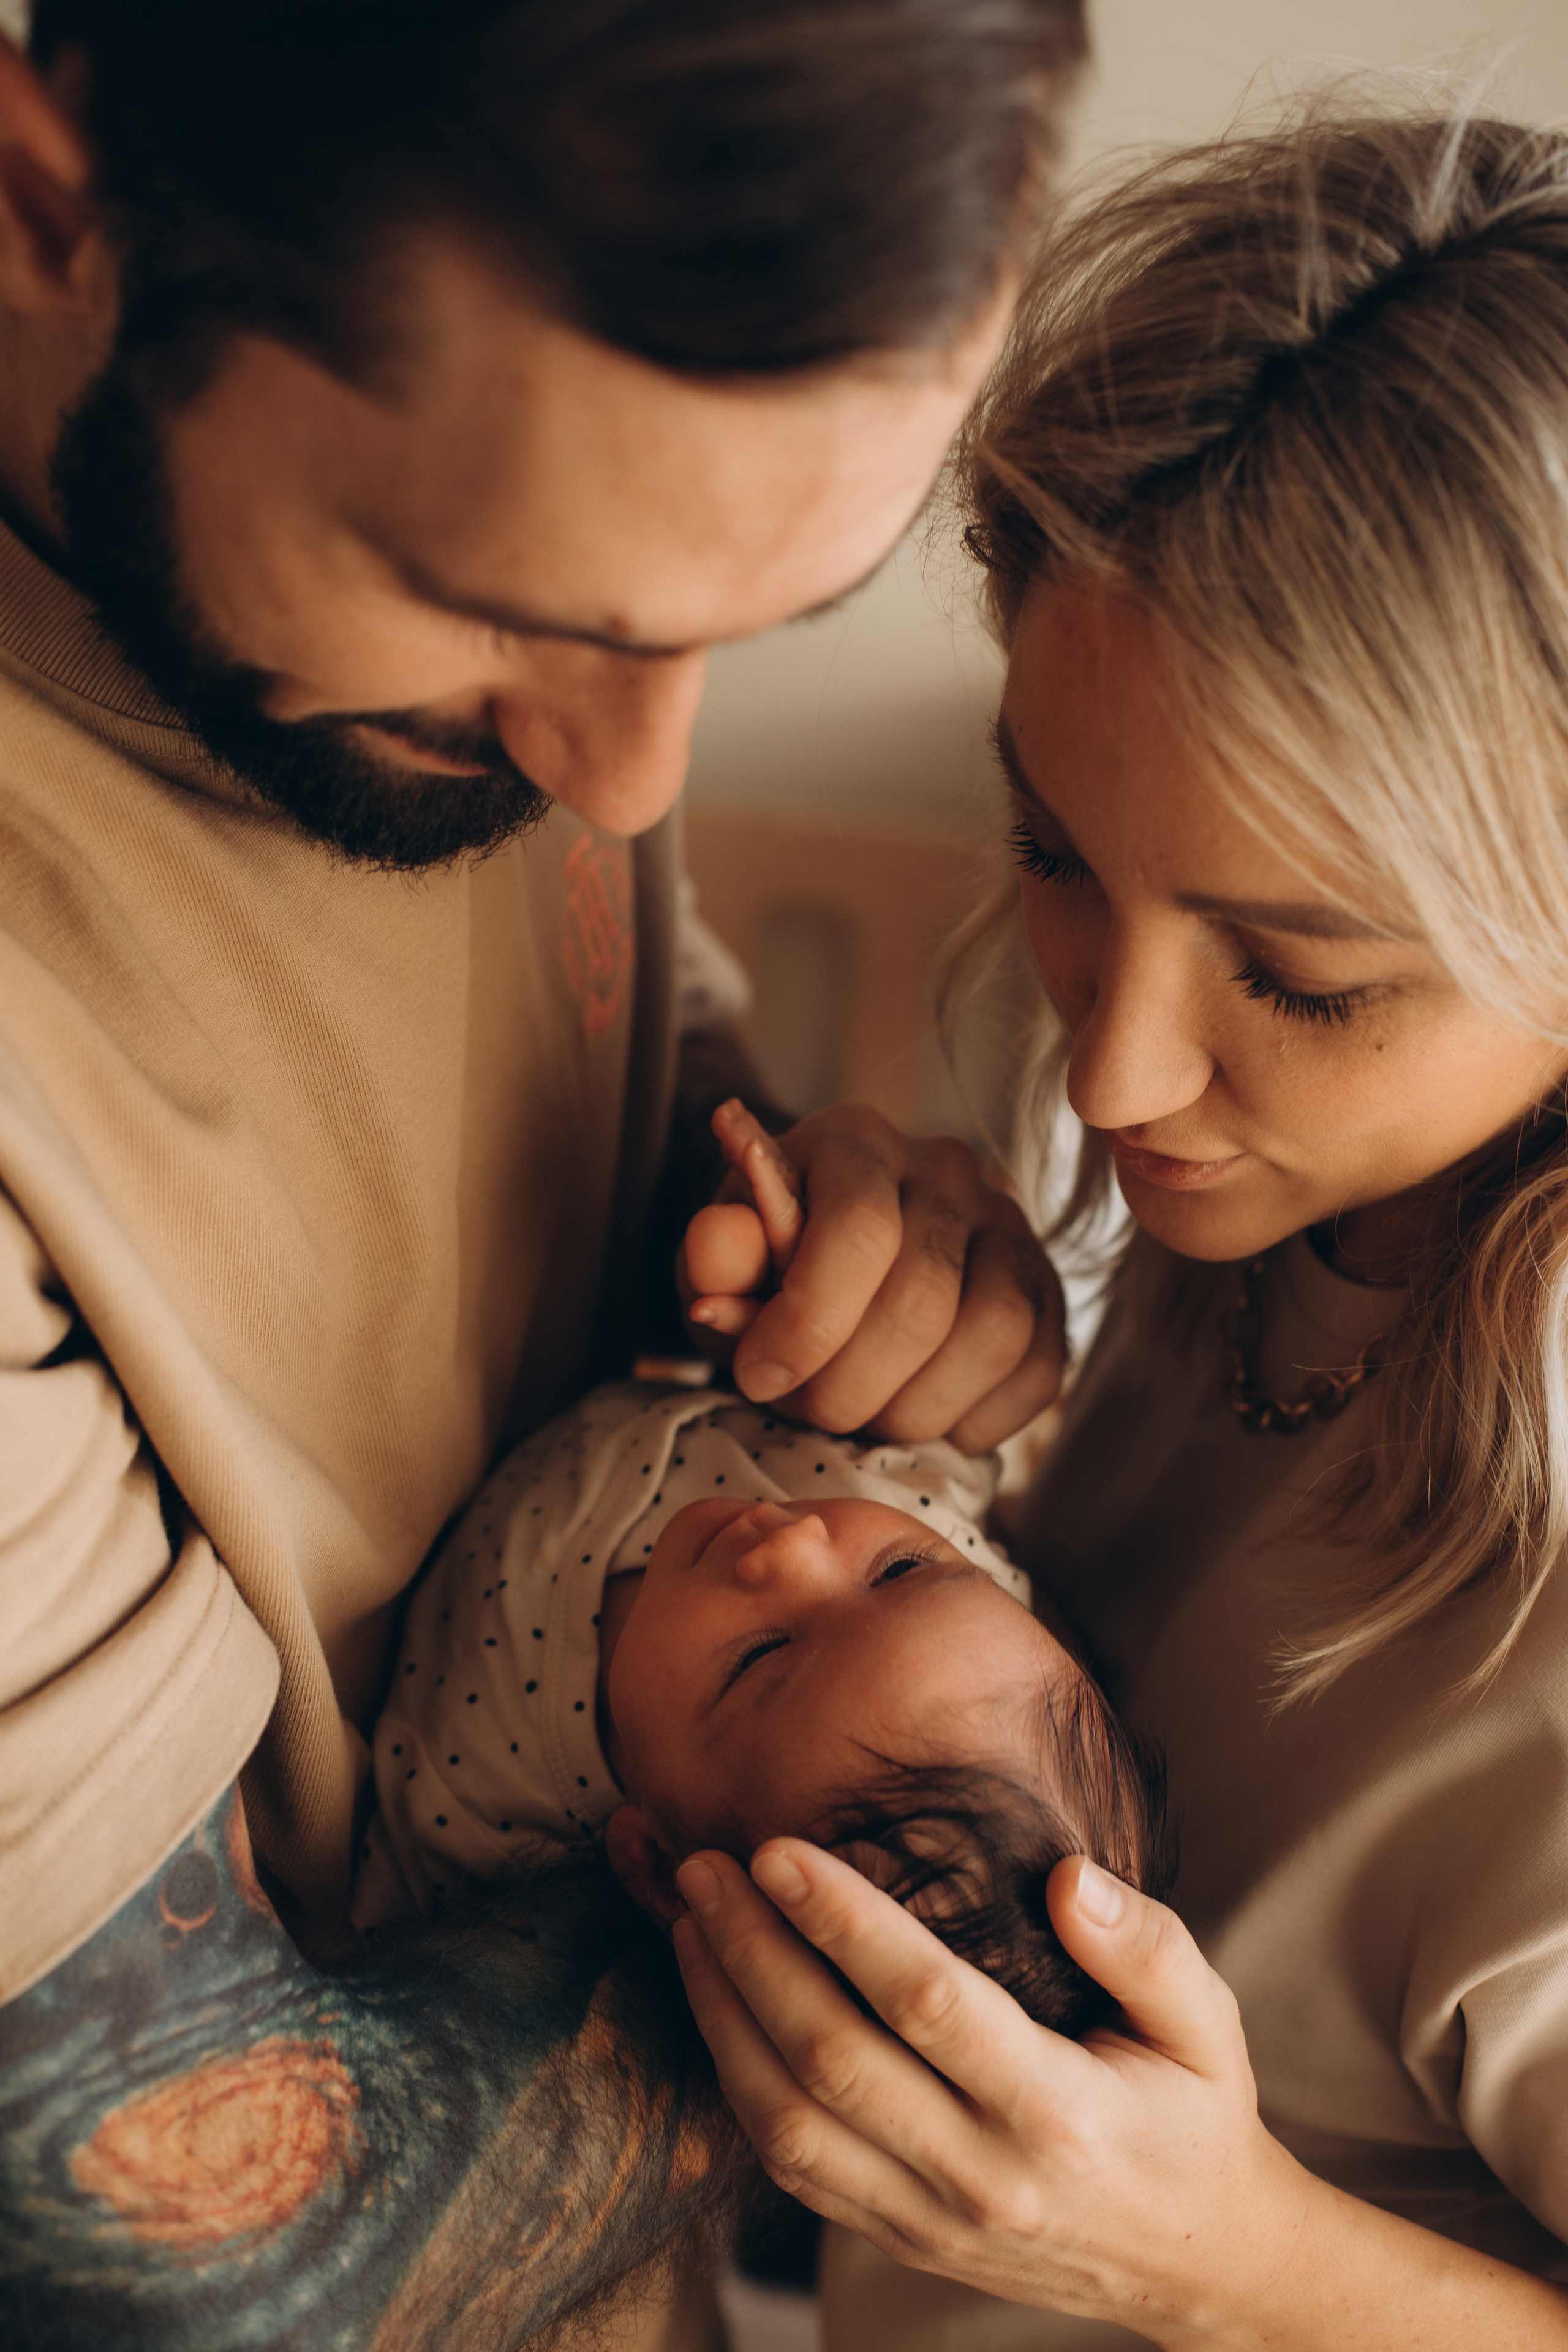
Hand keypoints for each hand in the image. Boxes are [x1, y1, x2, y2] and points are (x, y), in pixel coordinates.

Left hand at [669, 1842, 1316, 2349]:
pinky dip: (738, 2088)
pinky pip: (794, 2171)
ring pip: (790, 2125)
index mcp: (1059, 2110)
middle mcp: (984, 2175)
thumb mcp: (1208, 2021)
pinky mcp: (899, 2238)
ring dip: (724, 2018)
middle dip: (753, 1954)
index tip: (778, 1851)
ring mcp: (932, 2219)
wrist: (1198, 2262)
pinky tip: (718, 2010)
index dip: (843, 1922)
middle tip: (703, 1869)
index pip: (927, 2003)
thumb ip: (1145, 1944)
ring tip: (690, 1926)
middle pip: (833, 2059)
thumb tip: (1067, 1878)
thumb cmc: (1195, 2113)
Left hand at [676, 1099, 1064, 1452]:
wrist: (831, 1275)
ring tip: (860, 1418)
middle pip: (922, 1296)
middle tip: (805, 1410)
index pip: (858, 1228)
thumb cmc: (767, 1272)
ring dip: (914, 1409)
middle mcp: (946, 1169)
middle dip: (849, 1385)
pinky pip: (1038, 1370)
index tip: (759, 1378)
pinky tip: (916, 1416)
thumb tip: (718, 1261)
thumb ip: (713, 1262)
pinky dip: (973, 1422)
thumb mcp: (719, 1266)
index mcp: (856, 1141)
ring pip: (995, 1333)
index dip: (808, 1323)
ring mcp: (1010, 1227)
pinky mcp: (1050, 1292)